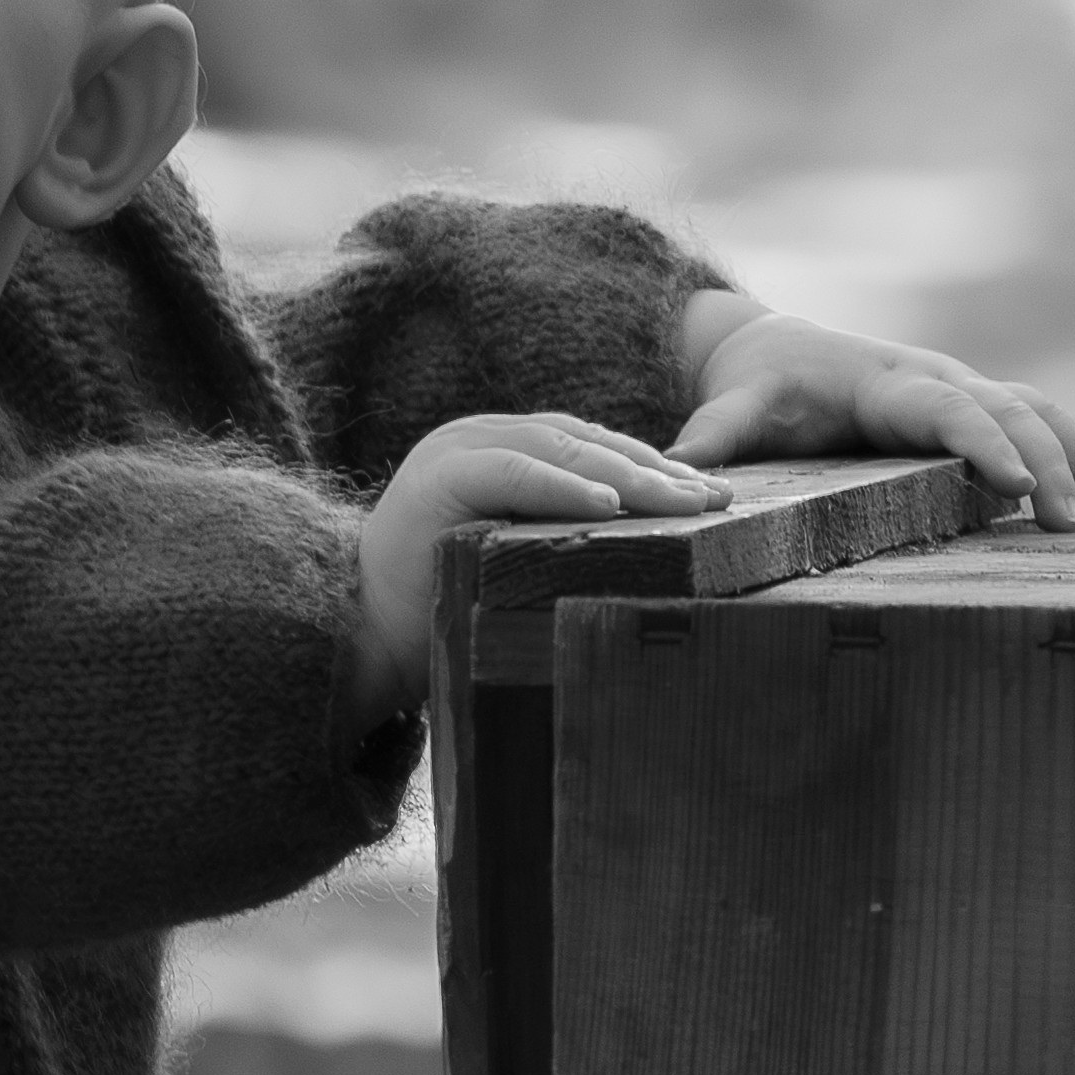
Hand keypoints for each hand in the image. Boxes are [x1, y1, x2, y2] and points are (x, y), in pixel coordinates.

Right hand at [346, 410, 729, 725]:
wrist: (358, 638)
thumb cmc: (438, 615)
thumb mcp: (513, 564)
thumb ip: (560, 541)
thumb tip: (648, 557)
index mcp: (500, 452)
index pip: (589, 450)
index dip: (652, 471)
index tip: (709, 499)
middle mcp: (481, 437)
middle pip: (586, 444)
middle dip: (656, 471)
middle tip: (717, 499)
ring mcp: (458, 449)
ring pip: (559, 449)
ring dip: (628, 475)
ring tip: (683, 501)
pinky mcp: (440, 474)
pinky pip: (514, 473)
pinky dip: (563, 486)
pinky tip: (610, 504)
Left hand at [670, 298, 1074, 530]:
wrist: (772, 349)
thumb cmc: (758, 384)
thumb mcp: (732, 407)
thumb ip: (713, 437)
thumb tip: (679, 472)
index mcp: (888, 381)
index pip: (949, 409)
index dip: (984, 443)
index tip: (1016, 486)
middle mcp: (939, 379)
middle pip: (1012, 412)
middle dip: (1050, 465)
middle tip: (1074, 528)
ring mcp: (965, 390)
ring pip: (1043, 412)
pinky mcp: (977, 408)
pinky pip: (1041, 423)